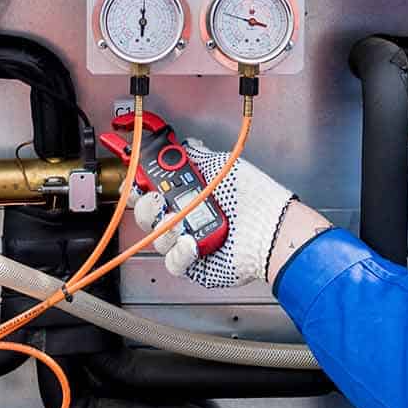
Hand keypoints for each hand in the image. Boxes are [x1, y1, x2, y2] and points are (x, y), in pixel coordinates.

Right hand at [132, 139, 296, 287]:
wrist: (270, 231)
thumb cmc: (255, 198)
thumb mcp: (222, 166)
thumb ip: (197, 155)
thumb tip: (184, 145)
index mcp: (189, 191)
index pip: (152, 186)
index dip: (139, 183)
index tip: (136, 179)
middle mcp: (185, 215)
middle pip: (146, 212)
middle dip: (147, 204)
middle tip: (159, 200)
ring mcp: (186, 240)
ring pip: (156, 236)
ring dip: (168, 227)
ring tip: (186, 221)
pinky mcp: (191, 263)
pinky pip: (172, 260)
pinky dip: (180, 251)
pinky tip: (194, 243)